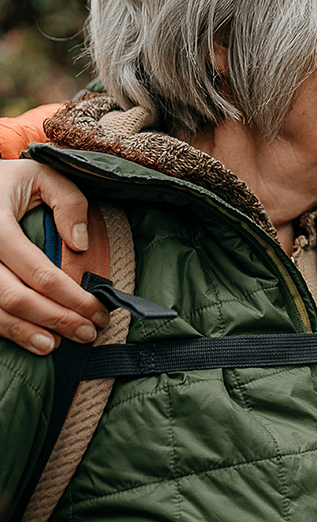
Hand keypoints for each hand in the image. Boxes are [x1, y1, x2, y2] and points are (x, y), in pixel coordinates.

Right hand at [0, 160, 108, 352]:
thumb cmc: (9, 182)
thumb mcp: (42, 176)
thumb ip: (68, 202)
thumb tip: (81, 245)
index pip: (39, 273)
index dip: (73, 298)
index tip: (101, 311)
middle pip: (17, 298)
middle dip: (57, 319)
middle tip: (89, 333)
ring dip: (29, 333)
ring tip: (61, 345)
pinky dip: (9, 331)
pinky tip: (34, 340)